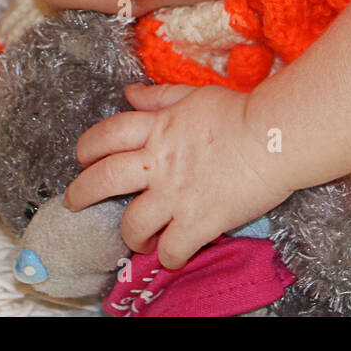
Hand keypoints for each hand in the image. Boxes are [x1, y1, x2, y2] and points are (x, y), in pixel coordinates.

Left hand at [62, 83, 292, 269]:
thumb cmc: (243, 112)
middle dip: (81, 194)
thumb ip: (160, 97)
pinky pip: (170, 249)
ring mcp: (175, 195)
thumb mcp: (196, 95)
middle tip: (75, 202)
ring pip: (131, 224)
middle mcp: (158, 163)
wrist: (275, 136)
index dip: (87, 148)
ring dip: (130, 236)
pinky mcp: (197, 221)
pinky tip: (173, 255)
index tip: (83, 158)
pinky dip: (168, 257)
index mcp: (157, 129)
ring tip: (138, 239)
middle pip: (102, 180)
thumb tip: (129, 94)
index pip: (106, 135)